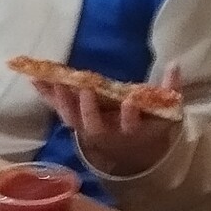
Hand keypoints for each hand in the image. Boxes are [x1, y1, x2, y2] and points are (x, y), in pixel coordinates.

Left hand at [43, 64, 181, 181]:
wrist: (131, 148)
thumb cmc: (149, 122)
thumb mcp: (166, 110)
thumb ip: (171, 89)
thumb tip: (175, 63)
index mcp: (131, 131)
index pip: (131, 126)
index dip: (131, 115)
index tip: (131, 101)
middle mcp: (107, 133)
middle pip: (94, 125)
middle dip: (88, 108)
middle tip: (83, 88)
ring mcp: (88, 128)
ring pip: (72, 119)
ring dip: (62, 100)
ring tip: (52, 80)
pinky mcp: (75, 121)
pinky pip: (59, 110)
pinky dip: (47, 96)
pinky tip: (35, 79)